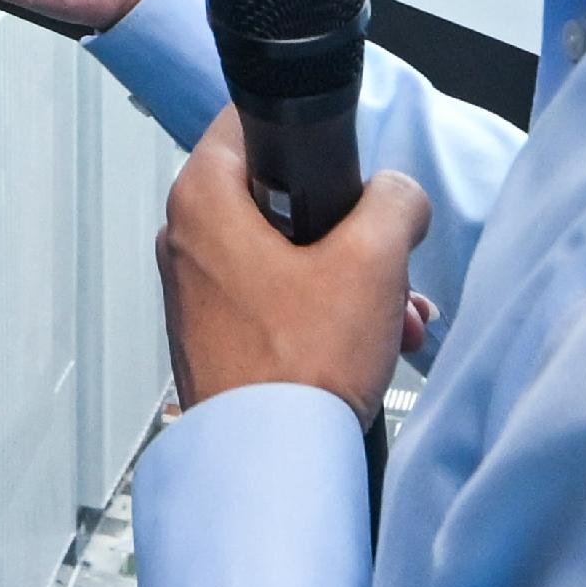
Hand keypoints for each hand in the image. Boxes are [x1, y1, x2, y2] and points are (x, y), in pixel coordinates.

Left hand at [157, 112, 429, 419]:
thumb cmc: (298, 368)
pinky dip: (326, 313)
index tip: (343, 163)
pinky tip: (374, 344)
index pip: (247, 123)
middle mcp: (186, 240)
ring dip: (351, 279)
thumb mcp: (373, 260)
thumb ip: (396, 202)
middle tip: (390, 261)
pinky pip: (278, 301)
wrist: (272, 463)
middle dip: (351, 231)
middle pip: (280, 198)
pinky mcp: (216, 336)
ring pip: (287, 255)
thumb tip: (399, 195)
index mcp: (201, 200)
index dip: (306, 137)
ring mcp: (198, 291)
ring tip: (397, 316)